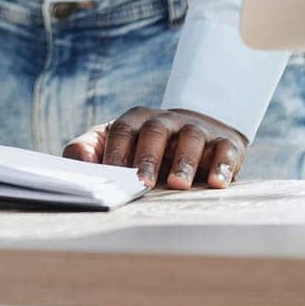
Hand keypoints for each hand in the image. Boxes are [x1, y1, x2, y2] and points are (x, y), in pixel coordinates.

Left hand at [63, 107, 247, 190]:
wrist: (197, 133)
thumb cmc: (146, 148)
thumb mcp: (113, 144)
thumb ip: (88, 149)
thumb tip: (80, 162)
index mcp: (136, 120)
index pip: (122, 130)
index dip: (116, 151)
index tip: (111, 175)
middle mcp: (166, 121)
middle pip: (155, 131)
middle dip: (148, 157)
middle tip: (142, 182)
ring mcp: (197, 130)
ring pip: (190, 138)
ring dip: (184, 162)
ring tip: (177, 185)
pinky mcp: (225, 143)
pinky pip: (224, 151)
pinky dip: (221, 166)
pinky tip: (216, 184)